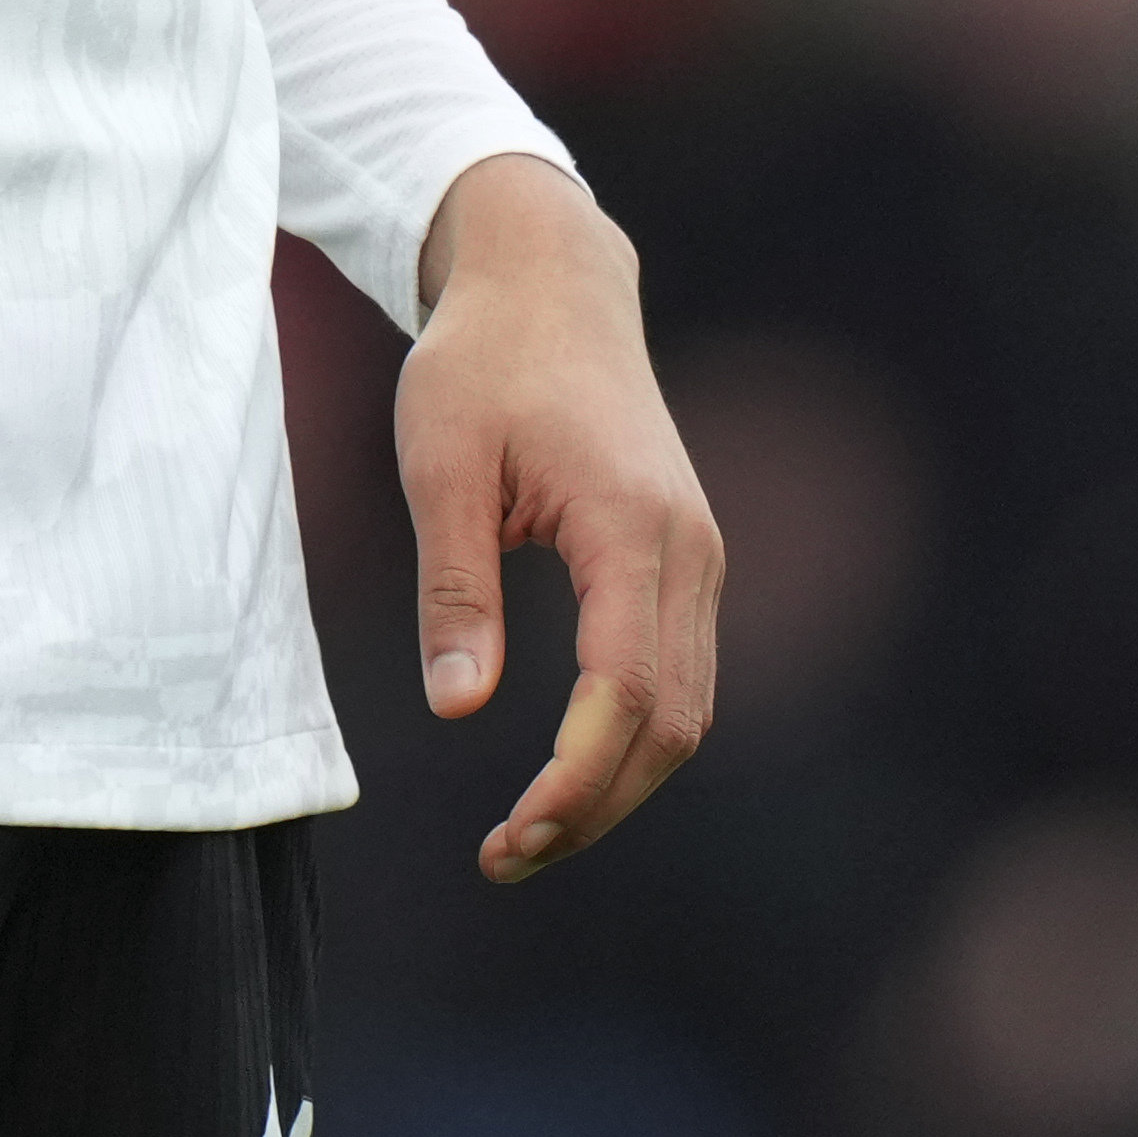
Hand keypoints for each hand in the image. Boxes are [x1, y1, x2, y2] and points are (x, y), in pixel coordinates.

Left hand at [399, 154, 720, 885]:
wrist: (549, 280)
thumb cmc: (482, 362)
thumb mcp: (440, 466)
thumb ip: (455, 589)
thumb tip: (457, 708)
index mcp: (630, 524)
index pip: (627, 692)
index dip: (575, 780)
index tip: (508, 836)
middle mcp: (688, 547)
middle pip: (672, 723)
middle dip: (595, 805)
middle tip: (503, 856)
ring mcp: (698, 553)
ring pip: (687, 710)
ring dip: (617, 784)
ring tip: (525, 832)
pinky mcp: (685, 557)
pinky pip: (680, 674)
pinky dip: (634, 738)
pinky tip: (567, 769)